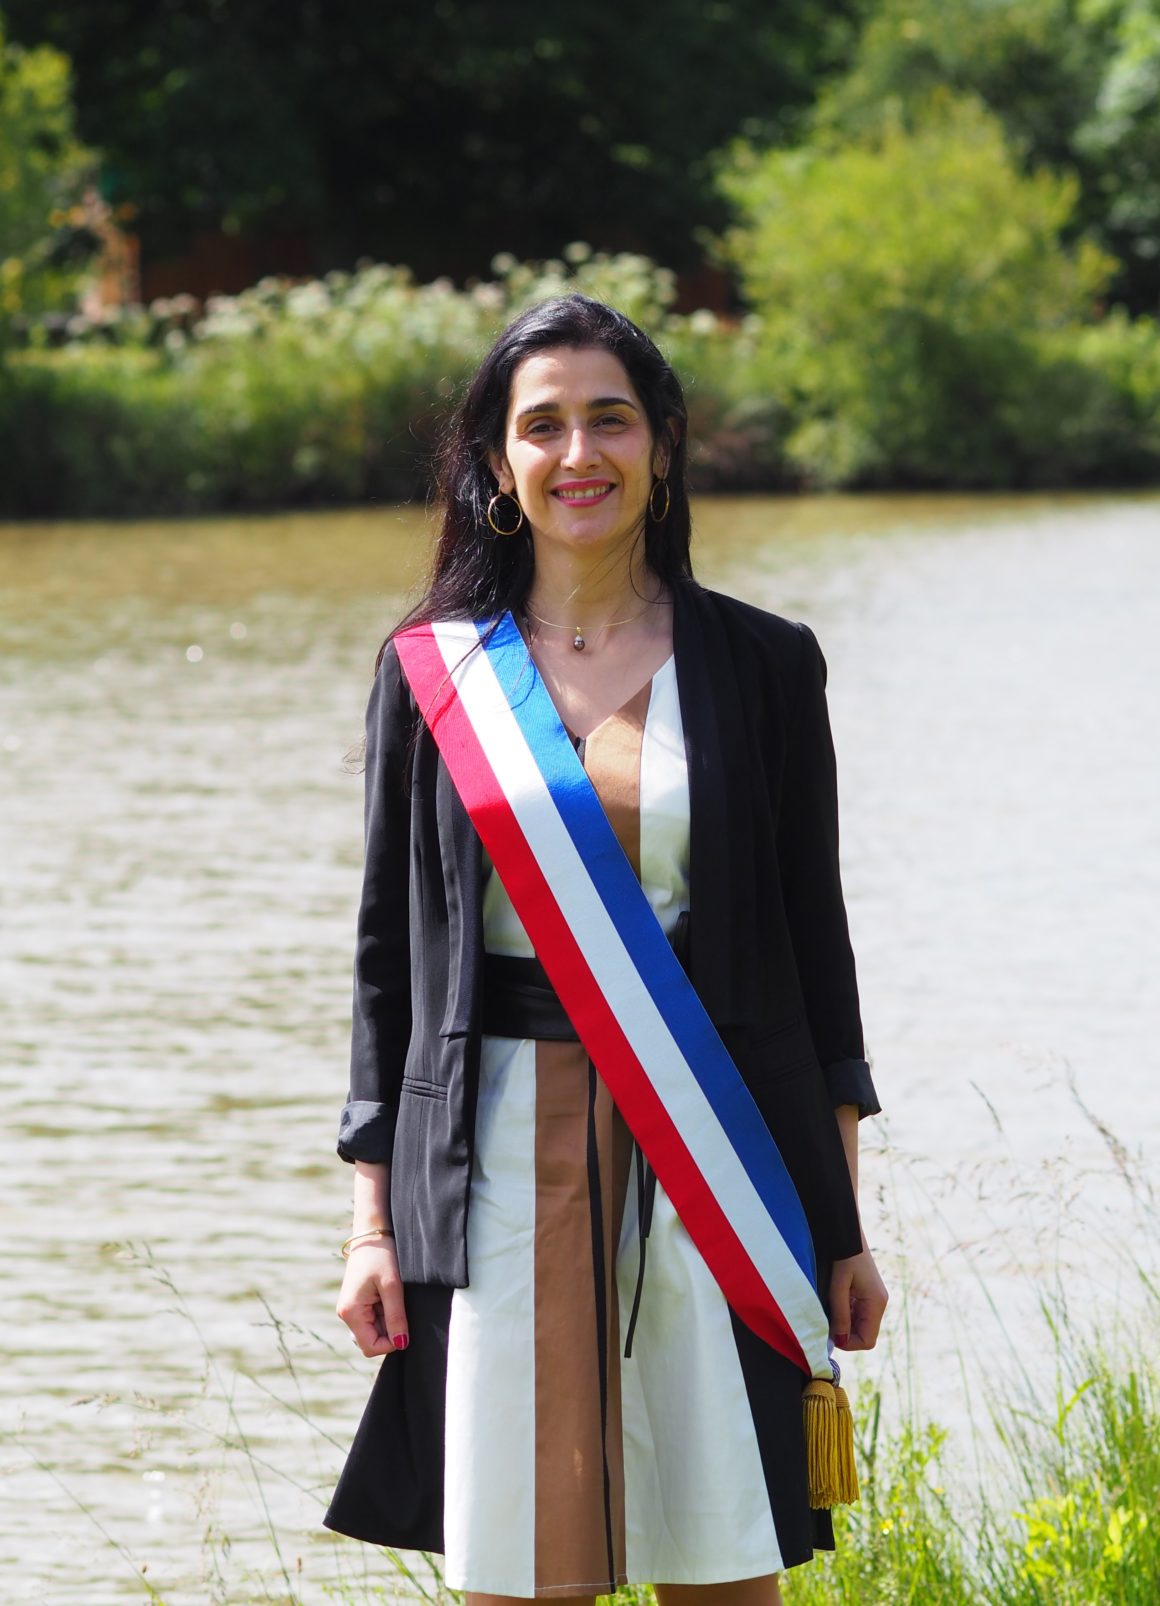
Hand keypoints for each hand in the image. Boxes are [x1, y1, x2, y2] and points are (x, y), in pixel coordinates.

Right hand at [337, 1237, 408, 1356]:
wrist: (372, 1231)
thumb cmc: (381, 1255)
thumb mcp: (393, 1286)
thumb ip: (396, 1317)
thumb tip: (401, 1344)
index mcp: (350, 1313)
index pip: (371, 1347)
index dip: (391, 1342)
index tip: (404, 1323)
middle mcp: (346, 1314)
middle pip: (372, 1340)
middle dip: (390, 1329)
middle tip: (398, 1303)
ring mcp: (351, 1308)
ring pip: (375, 1329)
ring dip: (389, 1319)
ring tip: (393, 1295)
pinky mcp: (357, 1302)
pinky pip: (374, 1318)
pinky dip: (386, 1311)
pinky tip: (389, 1294)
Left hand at [828, 1240, 887, 1351]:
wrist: (846, 1231)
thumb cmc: (842, 1255)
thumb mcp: (837, 1286)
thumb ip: (840, 1314)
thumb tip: (840, 1340)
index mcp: (876, 1303)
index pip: (868, 1340)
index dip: (848, 1343)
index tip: (829, 1334)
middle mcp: (879, 1303)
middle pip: (864, 1334)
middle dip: (845, 1333)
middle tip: (826, 1321)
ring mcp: (874, 1298)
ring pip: (860, 1324)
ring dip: (844, 1322)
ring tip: (829, 1307)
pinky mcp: (868, 1293)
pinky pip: (857, 1313)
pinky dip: (845, 1312)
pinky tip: (834, 1299)